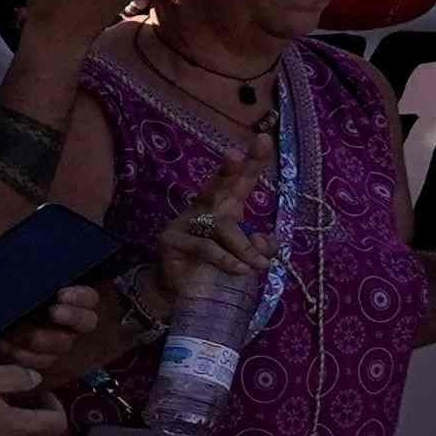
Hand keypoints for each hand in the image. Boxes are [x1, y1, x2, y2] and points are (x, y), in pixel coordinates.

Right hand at [140, 138, 273, 330]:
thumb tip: (263, 240)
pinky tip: (239, 269)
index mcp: (225, 208)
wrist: (183, 296)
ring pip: (221, 225)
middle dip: (228, 170)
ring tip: (256, 265)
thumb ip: (260, 247)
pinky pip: (206, 246)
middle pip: (218, 186)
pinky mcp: (171, 239)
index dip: (252, 162)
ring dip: (243, 247)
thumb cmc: (217, 273)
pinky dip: (227, 260)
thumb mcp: (247, 259)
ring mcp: (185, 222)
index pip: (241, 182)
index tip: (264, 139)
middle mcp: (205, 209)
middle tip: (234, 154)